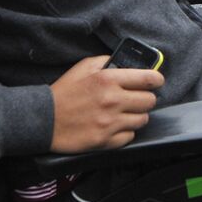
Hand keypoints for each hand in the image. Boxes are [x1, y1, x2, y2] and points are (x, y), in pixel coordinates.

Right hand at [49, 55, 163, 151]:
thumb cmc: (64, 92)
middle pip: (150, 101)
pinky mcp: (106, 140)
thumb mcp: (84, 67)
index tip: (156, 81)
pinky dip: (125, 131)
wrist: (44, 120)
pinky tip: (115, 125)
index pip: (148, 79)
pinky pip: (130, 136)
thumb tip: (128, 63)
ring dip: (136, 116)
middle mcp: (113, 100)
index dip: (156, 79)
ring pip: (143, 120)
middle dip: (145, 98)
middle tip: (135, 98)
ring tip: (124, 113)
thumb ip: (107, 61)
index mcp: (108, 79)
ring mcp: (110, 122)